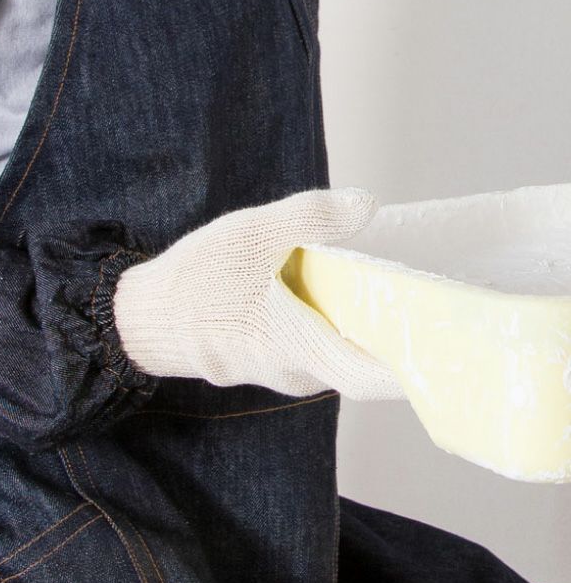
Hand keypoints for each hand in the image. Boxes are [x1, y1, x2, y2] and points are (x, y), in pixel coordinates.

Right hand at [112, 188, 405, 399]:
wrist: (143, 317)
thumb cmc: (195, 282)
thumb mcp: (252, 234)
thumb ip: (312, 217)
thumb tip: (367, 206)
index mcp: (297, 345)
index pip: (371, 377)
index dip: (411, 365)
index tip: (440, 339)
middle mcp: (294, 370)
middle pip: (358, 361)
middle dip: (387, 331)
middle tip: (412, 288)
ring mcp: (279, 371)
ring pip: (334, 353)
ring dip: (353, 324)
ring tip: (370, 280)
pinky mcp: (265, 361)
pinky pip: (310, 348)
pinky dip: (326, 324)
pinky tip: (324, 289)